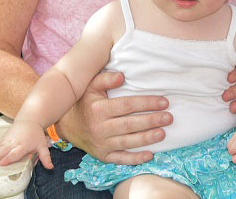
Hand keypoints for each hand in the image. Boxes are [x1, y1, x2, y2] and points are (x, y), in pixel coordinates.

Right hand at [0, 119, 51, 168]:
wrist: (29, 120)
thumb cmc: (35, 134)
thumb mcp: (42, 145)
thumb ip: (45, 156)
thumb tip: (50, 167)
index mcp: (22, 145)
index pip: (15, 153)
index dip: (8, 158)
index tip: (1, 163)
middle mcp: (12, 143)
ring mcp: (4, 142)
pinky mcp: (0, 141)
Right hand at [57, 70, 171, 164]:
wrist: (66, 125)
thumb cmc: (84, 102)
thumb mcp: (90, 86)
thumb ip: (106, 79)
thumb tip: (122, 76)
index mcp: (98, 109)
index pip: (127, 106)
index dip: (146, 103)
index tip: (163, 102)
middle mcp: (99, 128)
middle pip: (130, 125)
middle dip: (151, 121)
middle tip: (168, 118)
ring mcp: (101, 144)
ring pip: (127, 142)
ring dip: (146, 138)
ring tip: (163, 133)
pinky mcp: (103, 155)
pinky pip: (120, 159)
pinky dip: (135, 159)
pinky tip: (150, 155)